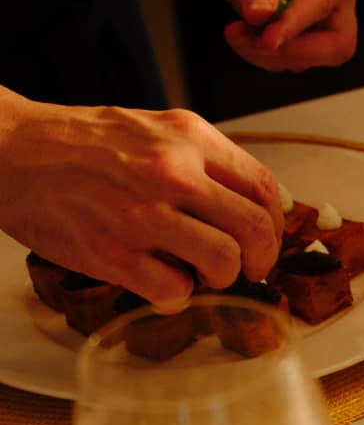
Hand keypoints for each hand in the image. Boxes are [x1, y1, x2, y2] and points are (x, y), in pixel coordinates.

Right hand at [0, 95, 281, 304]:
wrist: (11, 151)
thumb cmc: (78, 143)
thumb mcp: (153, 129)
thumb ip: (202, 161)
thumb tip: (249, 201)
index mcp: (189, 138)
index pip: (264, 187)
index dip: (275, 223)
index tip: (266, 237)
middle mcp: (173, 173)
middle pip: (256, 229)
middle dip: (260, 259)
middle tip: (247, 267)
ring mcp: (143, 214)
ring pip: (224, 262)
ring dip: (220, 278)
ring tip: (199, 272)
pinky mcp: (113, 253)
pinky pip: (175, 291)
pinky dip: (176, 295)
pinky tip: (160, 280)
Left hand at [187, 0, 360, 73]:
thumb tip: (261, 16)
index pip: (326, 3)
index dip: (297, 24)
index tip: (266, 38)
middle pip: (337, 43)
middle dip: (295, 50)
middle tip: (256, 42)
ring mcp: (316, 11)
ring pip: (309, 56)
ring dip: (272, 55)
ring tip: (236, 32)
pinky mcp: (292, 24)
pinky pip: (286, 55)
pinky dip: (261, 53)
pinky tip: (239, 32)